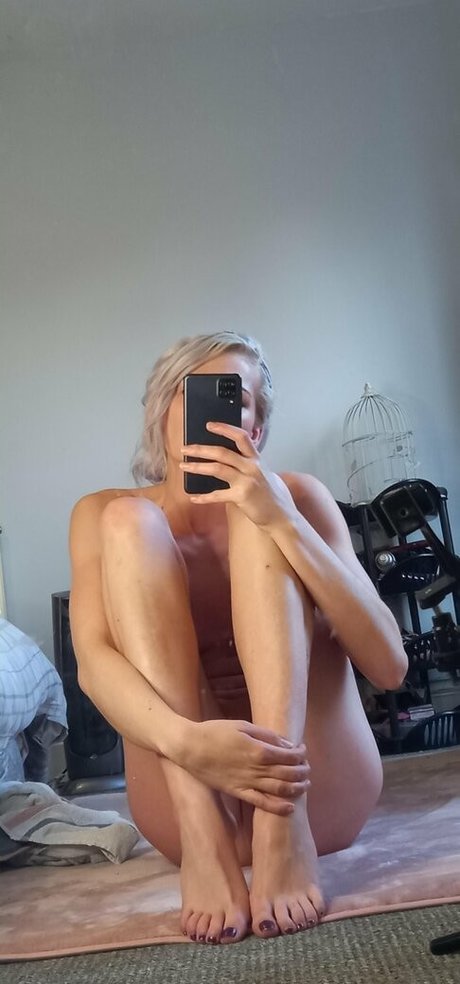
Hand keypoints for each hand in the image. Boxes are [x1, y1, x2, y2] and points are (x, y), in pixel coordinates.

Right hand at [178, 718, 309, 815]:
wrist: (190, 747)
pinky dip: (278, 807)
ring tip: (305, 785)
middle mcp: (256, 768)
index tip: (303, 751)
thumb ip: (267, 735)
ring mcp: (247, 782)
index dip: (300, 754)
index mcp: (258, 749)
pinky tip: (290, 807)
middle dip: (302, 771)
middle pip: (288, 774)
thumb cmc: (215, 731)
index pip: (289, 755)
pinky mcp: (238, 792)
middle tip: (307, 768)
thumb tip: (287, 743)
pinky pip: (261, 803)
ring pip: (279, 790)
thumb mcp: (243, 725)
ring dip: (296, 788)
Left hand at [180, 423, 296, 529]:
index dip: (225, 429)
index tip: (209, 425)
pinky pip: (217, 495)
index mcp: (257, 460)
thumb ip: (251, 466)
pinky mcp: (242, 497)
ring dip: (197, 466)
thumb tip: (233, 460)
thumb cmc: (273, 497)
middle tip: (185, 448)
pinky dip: (204, 497)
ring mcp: (247, 481)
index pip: (241, 437)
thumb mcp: (266, 475)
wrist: (282, 517)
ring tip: (184, 466)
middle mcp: (252, 467)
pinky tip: (194, 498)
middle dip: (201, 449)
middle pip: (222, 452)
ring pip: (217, 468)